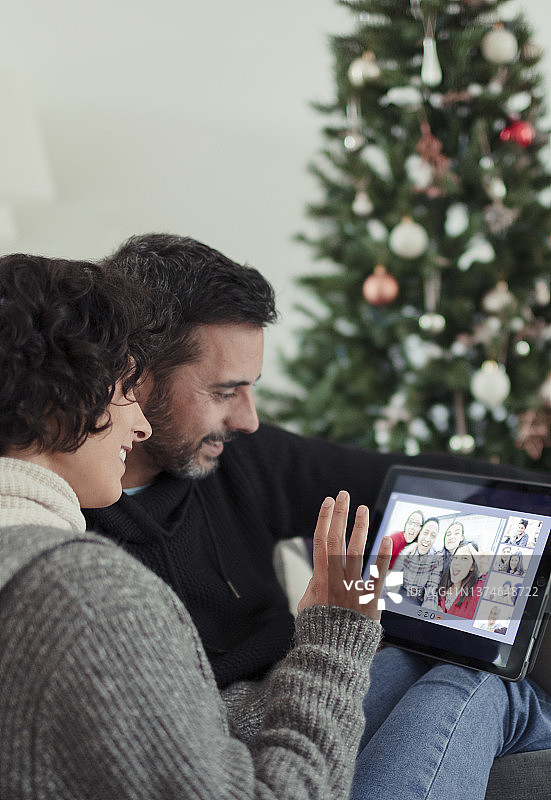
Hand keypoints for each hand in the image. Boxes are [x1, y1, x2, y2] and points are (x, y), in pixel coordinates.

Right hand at [298, 490, 391, 621]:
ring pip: (357, 549)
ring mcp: (355, 585)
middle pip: (337, 538)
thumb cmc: (319, 631)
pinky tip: (387, 538)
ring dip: (360, 526)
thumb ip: (313, 588)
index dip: (324, 519)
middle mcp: (337, 577)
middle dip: (340, 514)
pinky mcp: (371, 597)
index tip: (328, 502)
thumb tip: (317, 577)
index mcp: (320, 578)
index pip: (320, 541)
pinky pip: (379, 572)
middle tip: (344, 495)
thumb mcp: (306, 607)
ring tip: (362, 508)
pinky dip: (383, 555)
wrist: (334, 653)